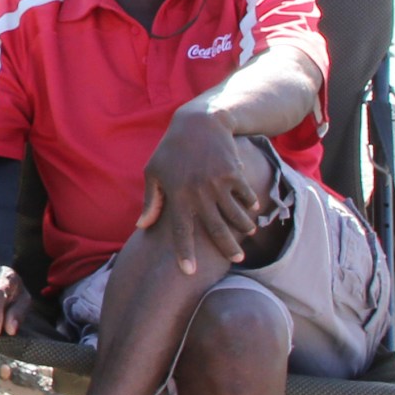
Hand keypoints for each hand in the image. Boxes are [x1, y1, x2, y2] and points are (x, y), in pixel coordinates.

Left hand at [134, 108, 265, 274]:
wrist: (199, 122)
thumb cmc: (171, 149)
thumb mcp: (154, 172)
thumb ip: (151, 201)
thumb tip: (142, 225)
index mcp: (176, 196)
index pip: (179, 231)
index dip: (184, 253)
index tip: (189, 272)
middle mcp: (197, 193)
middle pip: (215, 230)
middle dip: (228, 249)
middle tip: (237, 260)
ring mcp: (217, 183)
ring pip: (235, 216)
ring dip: (243, 227)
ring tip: (248, 233)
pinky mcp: (234, 173)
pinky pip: (245, 196)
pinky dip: (250, 205)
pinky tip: (252, 209)